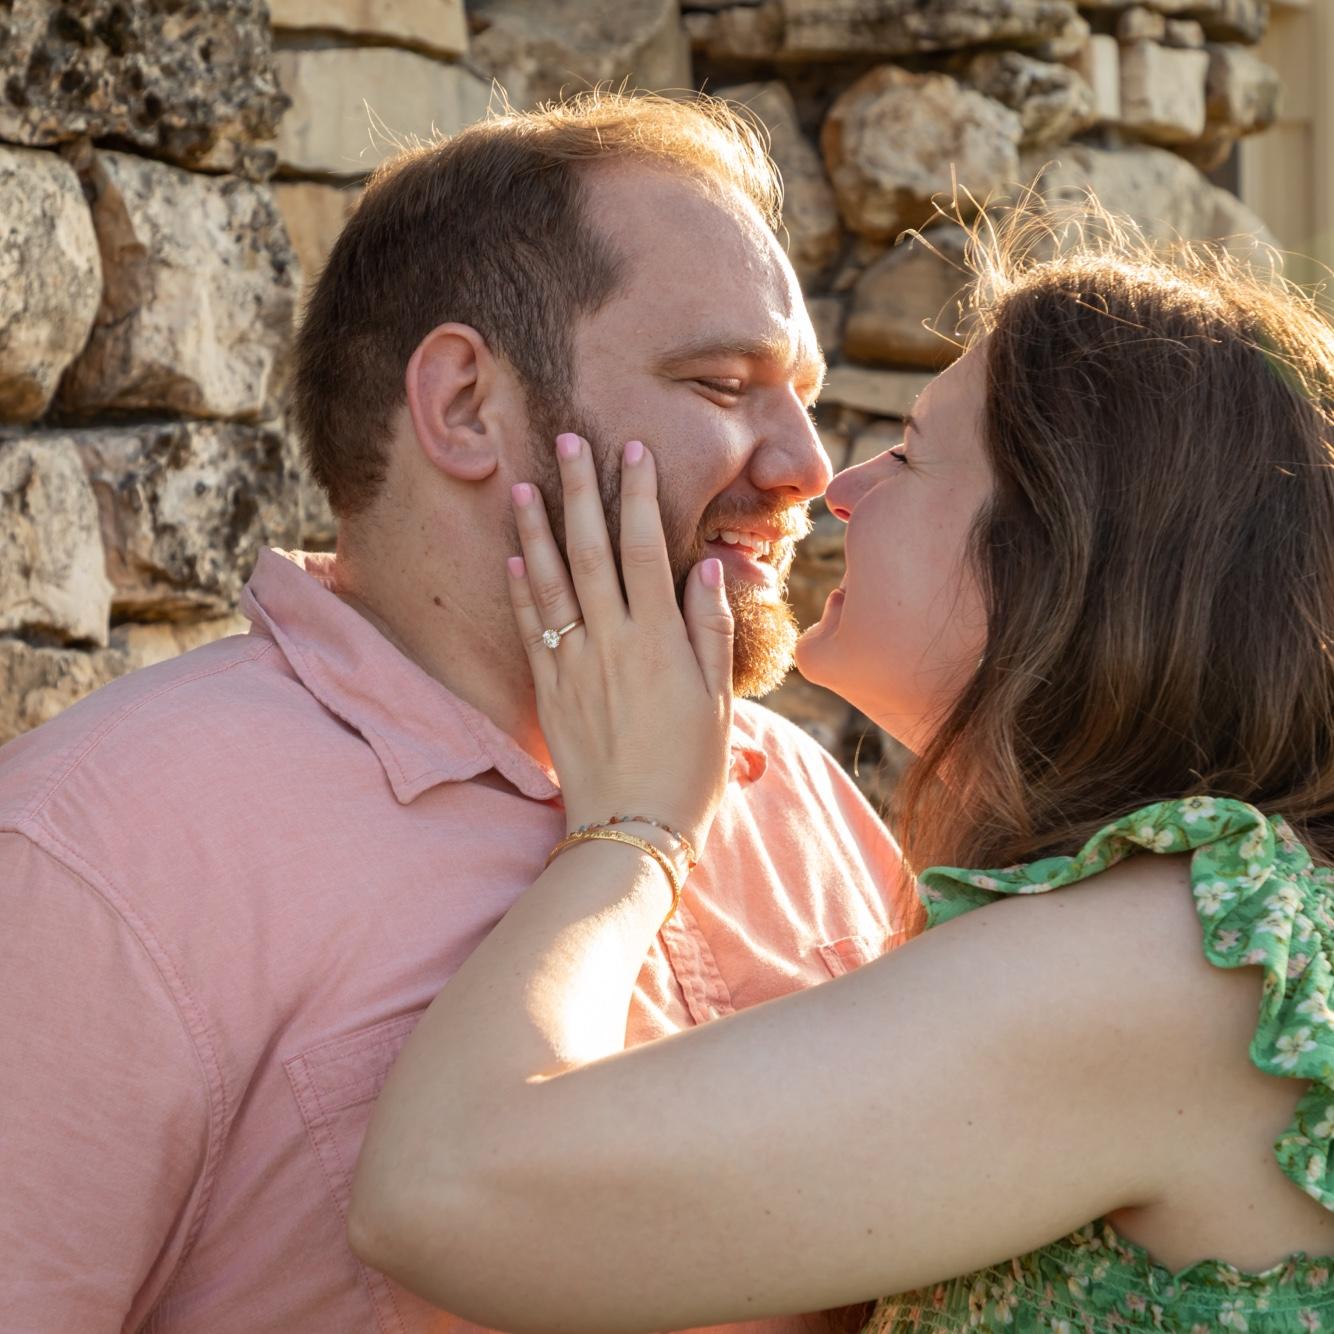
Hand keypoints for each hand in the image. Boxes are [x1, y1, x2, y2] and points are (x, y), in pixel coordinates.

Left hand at [508, 433, 733, 852]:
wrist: (632, 831)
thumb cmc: (689, 770)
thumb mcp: (718, 702)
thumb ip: (708, 630)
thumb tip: (703, 567)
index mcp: (659, 641)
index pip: (645, 549)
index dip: (639, 495)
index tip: (633, 450)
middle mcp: (611, 643)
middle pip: (592, 551)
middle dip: (581, 492)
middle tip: (568, 440)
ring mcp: (573, 666)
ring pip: (551, 583)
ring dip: (536, 530)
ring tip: (523, 485)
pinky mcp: (548, 691)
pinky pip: (530, 629)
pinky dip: (519, 590)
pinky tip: (512, 557)